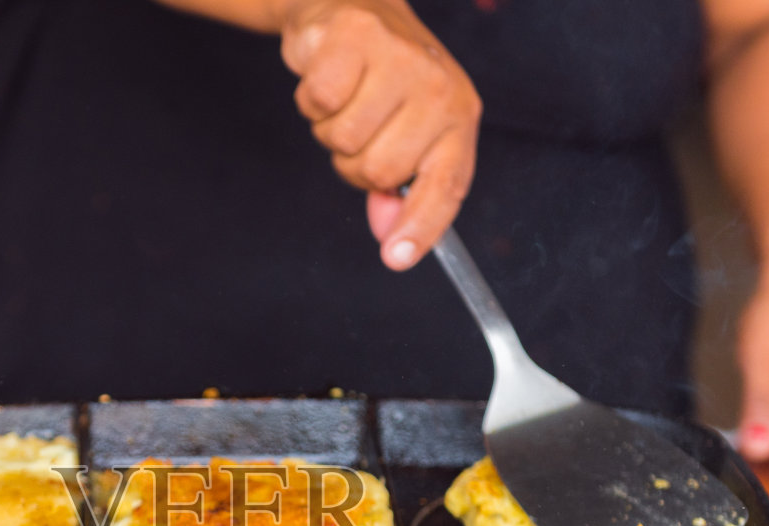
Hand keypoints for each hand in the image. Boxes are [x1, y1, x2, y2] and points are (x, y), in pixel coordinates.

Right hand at [279, 0, 479, 270]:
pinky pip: (318, 102)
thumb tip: (389, 235)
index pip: (444, 186)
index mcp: (458, 117)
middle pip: (377, 170)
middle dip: (353, 161)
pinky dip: (310, 97)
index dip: (419, 228)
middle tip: (358, 127)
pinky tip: (327, 74)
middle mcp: (438, 87)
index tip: (396, 258)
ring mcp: (400, 59)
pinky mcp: (357, 36)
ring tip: (344, 97)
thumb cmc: (383, 76)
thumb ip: (400, 188)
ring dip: (328, 127)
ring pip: (343, 138)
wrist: (356, 3)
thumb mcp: (406, 132)